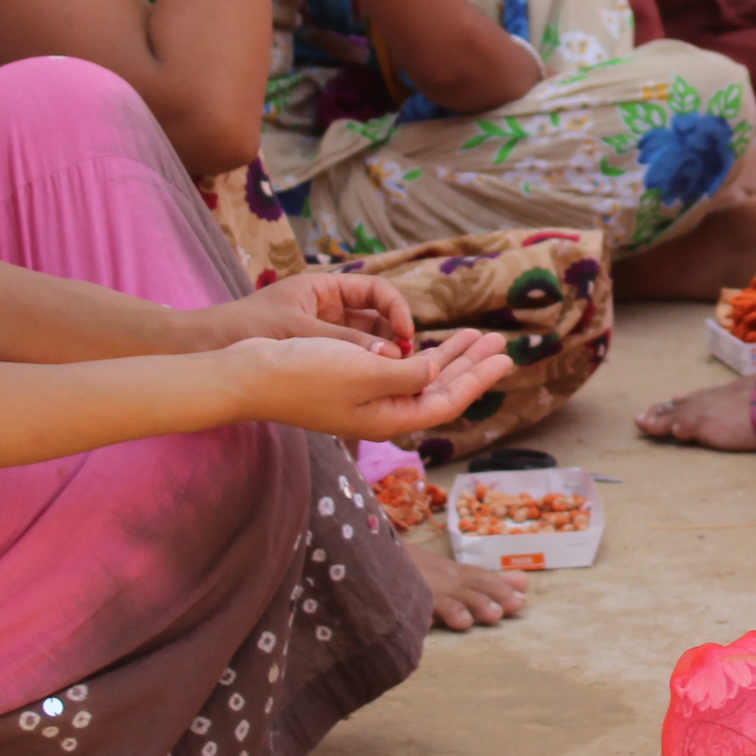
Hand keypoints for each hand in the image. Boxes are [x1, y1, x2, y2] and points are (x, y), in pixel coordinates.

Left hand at [193, 270, 419, 354]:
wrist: (204, 346)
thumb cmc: (246, 327)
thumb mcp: (300, 332)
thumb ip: (346, 343)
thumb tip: (393, 355)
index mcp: (325, 287)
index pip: (377, 290)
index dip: (397, 309)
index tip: (408, 334)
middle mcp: (328, 307)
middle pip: (377, 317)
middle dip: (395, 335)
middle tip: (407, 361)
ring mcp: (323, 331)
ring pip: (366, 340)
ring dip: (382, 354)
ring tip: (393, 375)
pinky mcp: (315, 354)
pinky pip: (348, 357)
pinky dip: (363, 367)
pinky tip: (372, 384)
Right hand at [226, 326, 511, 443]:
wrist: (251, 374)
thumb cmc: (305, 373)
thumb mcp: (366, 371)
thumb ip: (409, 373)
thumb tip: (439, 370)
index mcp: (389, 418)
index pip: (447, 400)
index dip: (479, 378)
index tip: (504, 357)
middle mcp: (381, 413)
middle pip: (439, 390)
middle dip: (471, 365)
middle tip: (499, 342)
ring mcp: (365, 401)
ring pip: (421, 379)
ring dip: (450, 358)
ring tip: (475, 337)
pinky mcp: (349, 386)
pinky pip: (399, 372)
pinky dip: (420, 357)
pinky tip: (430, 345)